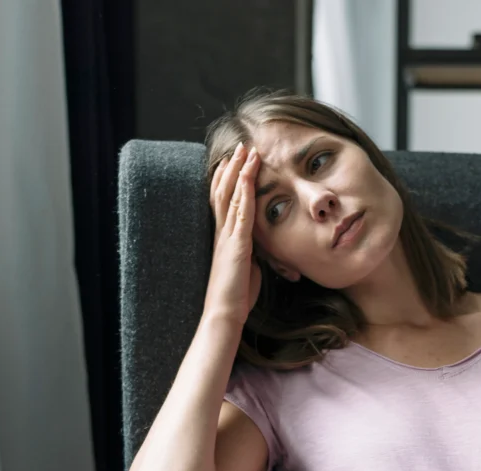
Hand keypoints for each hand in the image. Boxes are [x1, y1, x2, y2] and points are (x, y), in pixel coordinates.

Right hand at [204, 142, 262, 323]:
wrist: (225, 313)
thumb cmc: (236, 296)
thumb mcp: (247, 268)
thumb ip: (250, 254)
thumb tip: (258, 250)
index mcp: (223, 238)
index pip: (222, 202)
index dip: (227, 180)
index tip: (234, 162)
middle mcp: (221, 232)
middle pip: (223, 191)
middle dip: (232, 167)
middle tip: (239, 147)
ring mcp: (227, 236)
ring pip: (230, 195)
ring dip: (239, 171)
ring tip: (246, 151)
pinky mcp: (236, 243)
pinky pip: (240, 211)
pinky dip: (245, 190)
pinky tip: (249, 174)